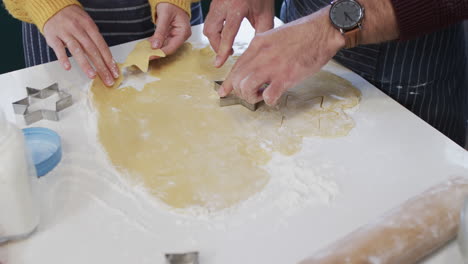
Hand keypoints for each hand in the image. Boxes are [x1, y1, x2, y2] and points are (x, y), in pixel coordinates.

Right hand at [43, 5, 118, 85]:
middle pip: (92, 50)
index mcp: (90, 26)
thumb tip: (107, 59)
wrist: (52, 7)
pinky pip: (58, 48)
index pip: (102, 46)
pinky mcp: (53, 36)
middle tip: (108, 79)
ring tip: (92, 76)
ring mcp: (65, 32)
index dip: (109, 60)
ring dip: (85, 64)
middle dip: (101, 67)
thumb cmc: (73, 19)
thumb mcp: (87, 25)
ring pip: (77, 50)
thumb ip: (95, 40)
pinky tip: (68, 67)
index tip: (114, 72)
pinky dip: (63, 58)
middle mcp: (78, 29)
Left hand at [149, 3, 190, 57]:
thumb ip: (160, 31)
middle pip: (169, 48)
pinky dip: (155, 43)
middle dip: (157, 52)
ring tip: (145, 51)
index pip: (172, 47)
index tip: (150, 56)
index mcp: (184, 32)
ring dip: (155, 48)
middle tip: (145, 55)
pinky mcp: (171, 34)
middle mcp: (181, 36)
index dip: (161, 53)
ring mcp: (176, 36)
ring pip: (165, 46)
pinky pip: (163, 41)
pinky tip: (147, 45)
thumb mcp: (165, 16)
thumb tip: (155, 46)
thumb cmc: (171, 4)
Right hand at [203, 0, 274, 67]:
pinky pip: (210, 21)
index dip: (222, 50)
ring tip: (227, 45)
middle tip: (228, 53)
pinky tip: (225, 35)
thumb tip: (257, 51)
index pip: (227, 33)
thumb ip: (262, 32)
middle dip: (217, 45)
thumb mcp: (265, 13)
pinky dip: (215, 31)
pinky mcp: (214, 3)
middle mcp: (223, 4)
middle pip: (211, 31)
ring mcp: (216, 3)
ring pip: (208, 26)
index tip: (219, 63)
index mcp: (237, 6)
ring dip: (215, 39)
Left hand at [218, 7, 344, 105]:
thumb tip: (255, 66)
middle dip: (241, 92)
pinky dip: (269, 101)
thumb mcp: (274, 37)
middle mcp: (261, 55)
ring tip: (262, 95)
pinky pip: (268, 96)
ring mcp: (272, 66)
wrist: (323, 31)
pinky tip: (275, 97)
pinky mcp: (286, 77)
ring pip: (246, 88)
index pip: (236, 67)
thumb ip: (262, 50)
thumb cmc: (303, 35)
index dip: (228, 82)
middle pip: (237, 79)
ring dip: (252, 97)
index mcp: (257, 44)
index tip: (224, 92)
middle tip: (253, 94)